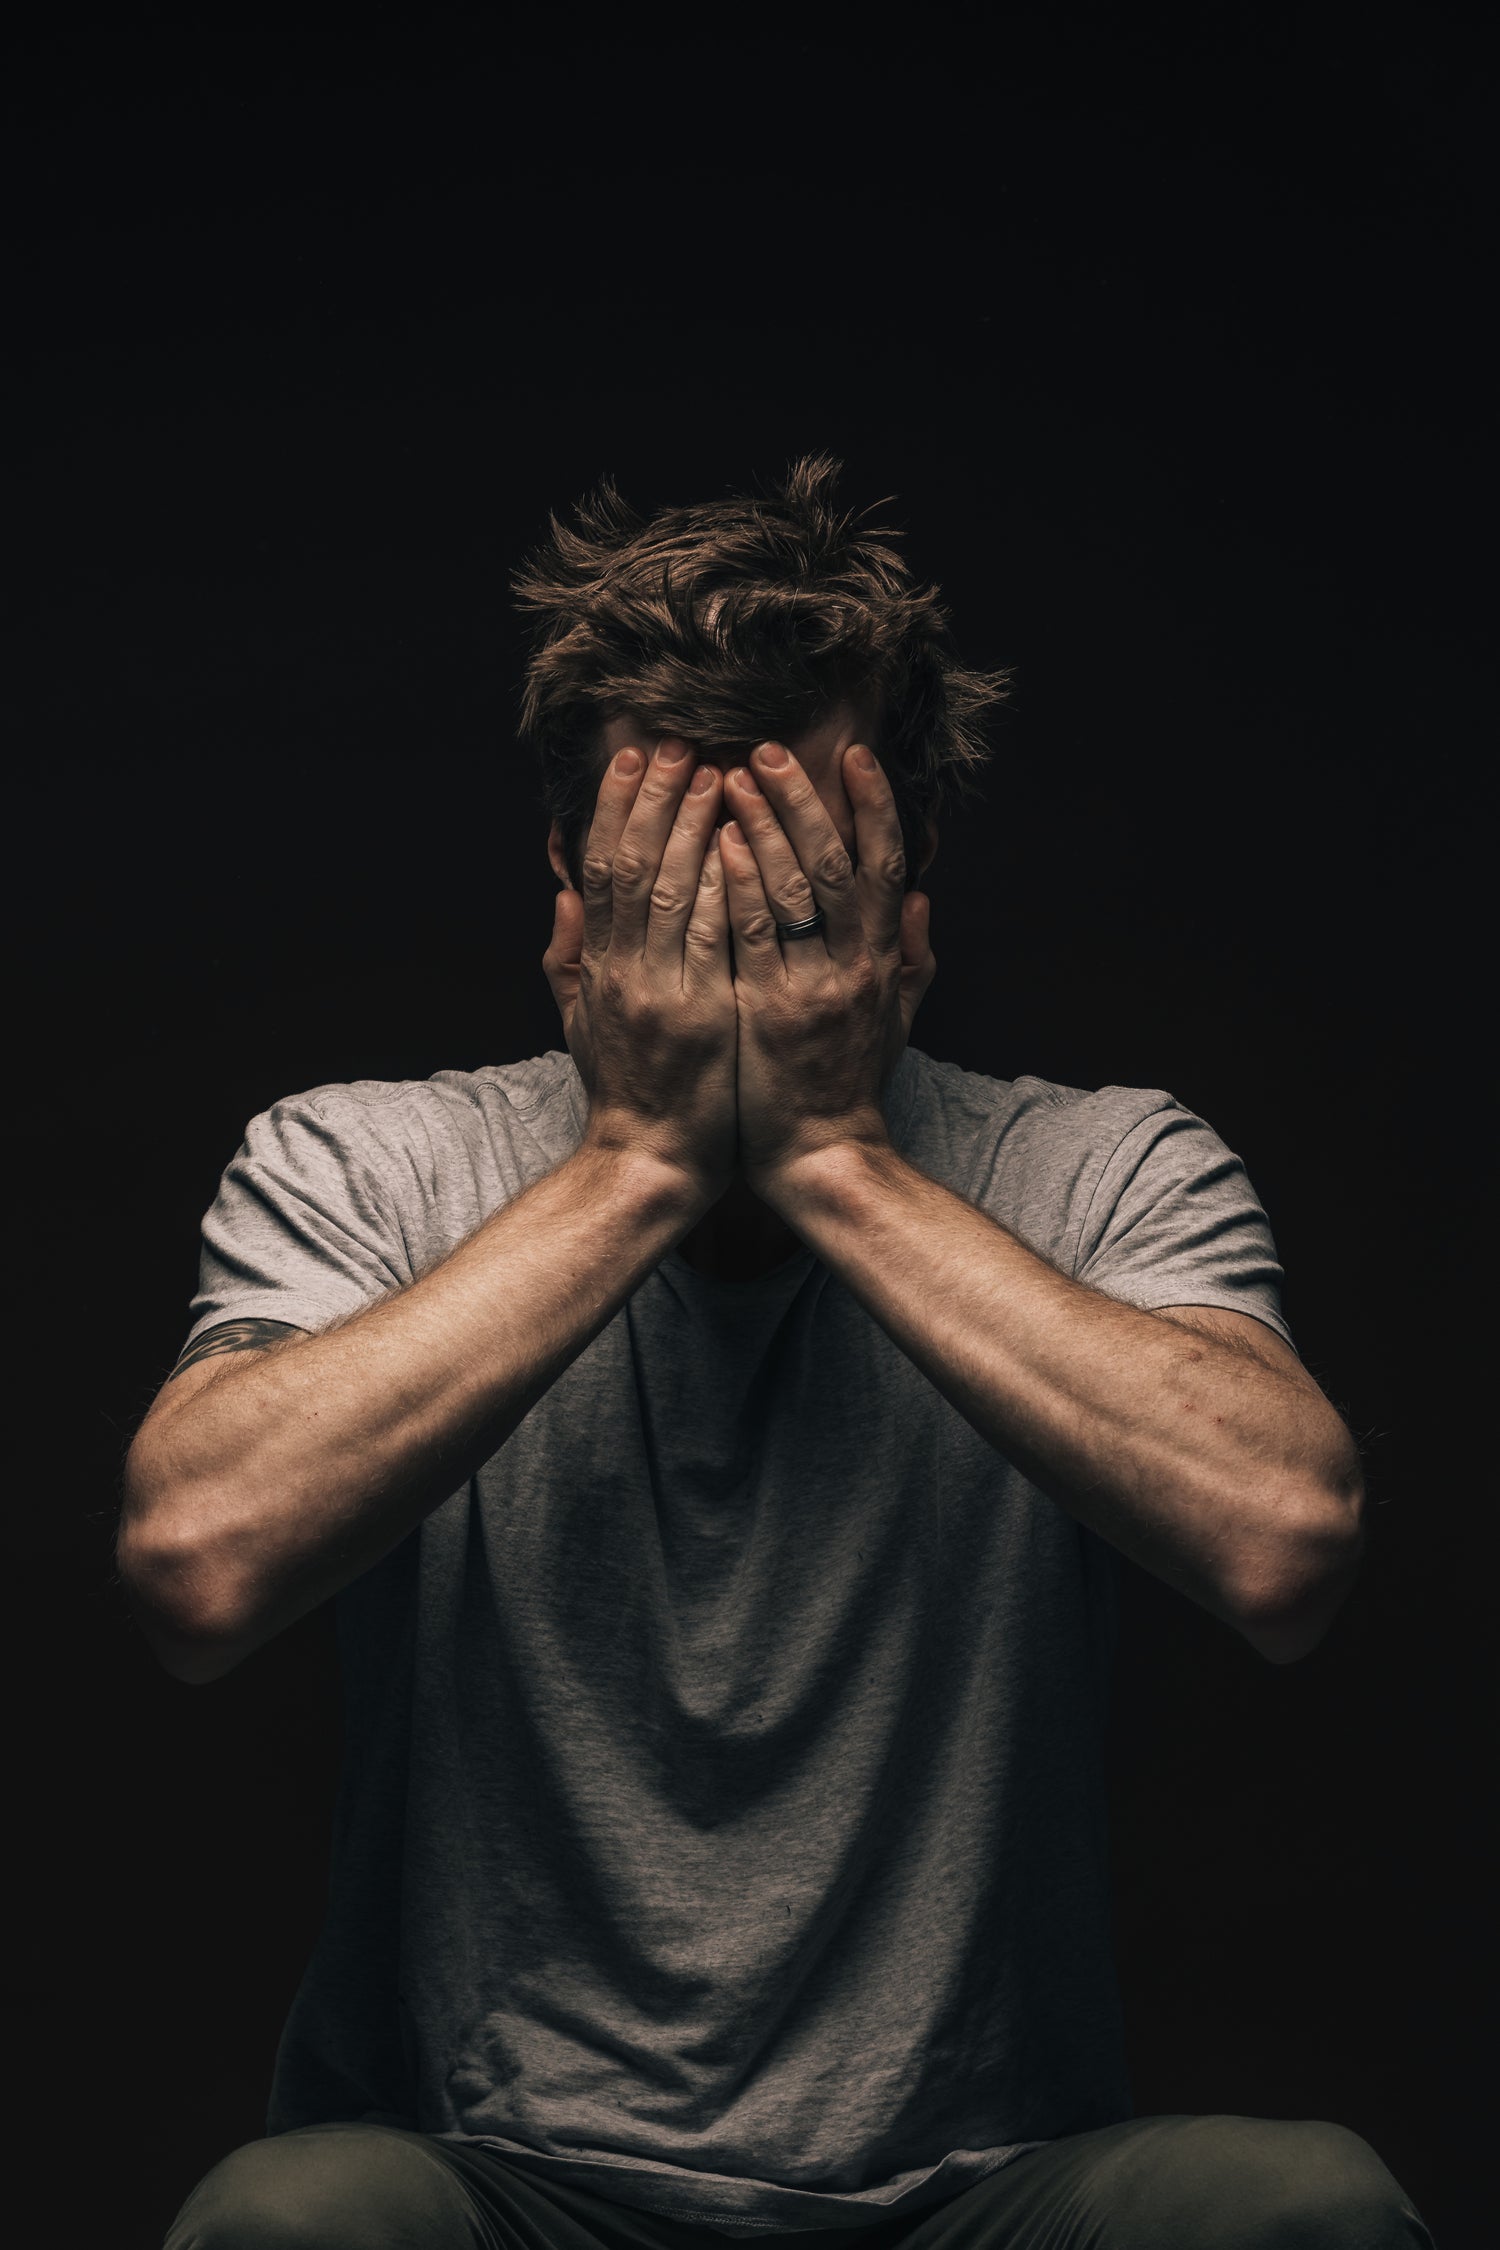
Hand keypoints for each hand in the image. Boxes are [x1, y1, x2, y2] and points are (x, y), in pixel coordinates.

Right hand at [543, 738, 737, 1203]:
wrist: (650, 1162)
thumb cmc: (627, 1091)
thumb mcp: (581, 1021)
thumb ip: (570, 956)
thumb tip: (563, 893)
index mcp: (600, 966)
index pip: (601, 869)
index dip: (614, 808)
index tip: (633, 757)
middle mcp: (624, 972)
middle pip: (633, 866)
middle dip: (655, 798)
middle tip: (678, 741)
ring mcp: (662, 992)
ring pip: (673, 892)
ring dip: (693, 826)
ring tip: (716, 770)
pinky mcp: (703, 1016)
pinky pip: (714, 938)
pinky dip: (725, 886)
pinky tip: (742, 841)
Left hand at [717, 740, 936, 1195]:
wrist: (821, 1156)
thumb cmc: (849, 1082)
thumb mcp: (898, 1018)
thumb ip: (913, 956)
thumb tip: (921, 895)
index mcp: (883, 961)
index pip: (886, 865)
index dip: (874, 806)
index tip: (852, 755)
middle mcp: (854, 967)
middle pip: (837, 863)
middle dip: (804, 800)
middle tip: (767, 749)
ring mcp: (812, 988)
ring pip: (794, 890)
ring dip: (763, 827)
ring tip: (732, 776)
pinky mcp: (767, 1012)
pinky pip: (752, 937)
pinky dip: (737, 885)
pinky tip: (715, 842)